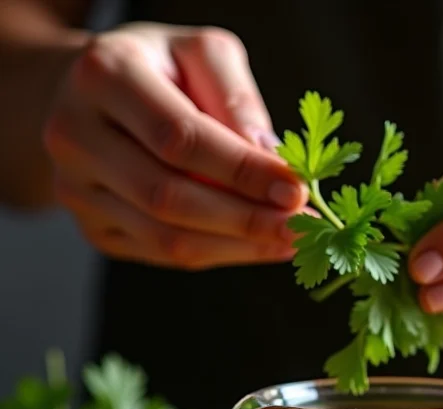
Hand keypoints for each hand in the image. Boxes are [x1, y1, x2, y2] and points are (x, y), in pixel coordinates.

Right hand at [44, 23, 307, 268]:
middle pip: (169, 196)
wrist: (89, 96)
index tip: (297, 190)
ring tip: (289, 241)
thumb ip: (236, 96)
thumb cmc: (159, 70)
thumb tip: (270, 157)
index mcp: (104, 76)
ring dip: (237, 246)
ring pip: (165, 237)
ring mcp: (77, 190)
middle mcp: (76, 135)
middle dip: (245, 219)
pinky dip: (217, 254)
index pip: (181, 138)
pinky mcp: (94, 228)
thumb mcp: (200, 54)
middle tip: (301, 228)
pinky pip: (161, 254)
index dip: (243, 171)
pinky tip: (257, 246)